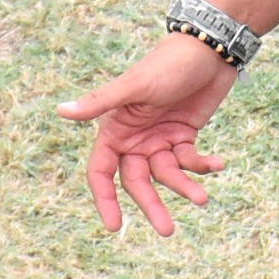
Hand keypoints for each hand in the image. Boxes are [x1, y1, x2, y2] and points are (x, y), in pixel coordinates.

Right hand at [56, 33, 236, 235]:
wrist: (208, 49)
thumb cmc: (166, 64)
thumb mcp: (135, 86)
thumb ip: (100, 102)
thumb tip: (60, 111)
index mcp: (116, 129)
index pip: (102, 171)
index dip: (105, 199)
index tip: (115, 227)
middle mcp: (135, 138)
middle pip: (137, 182)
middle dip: (152, 205)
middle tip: (167, 229)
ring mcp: (160, 138)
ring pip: (167, 175)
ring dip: (184, 187)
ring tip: (203, 198)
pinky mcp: (184, 135)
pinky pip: (190, 161)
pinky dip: (203, 165)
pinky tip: (218, 163)